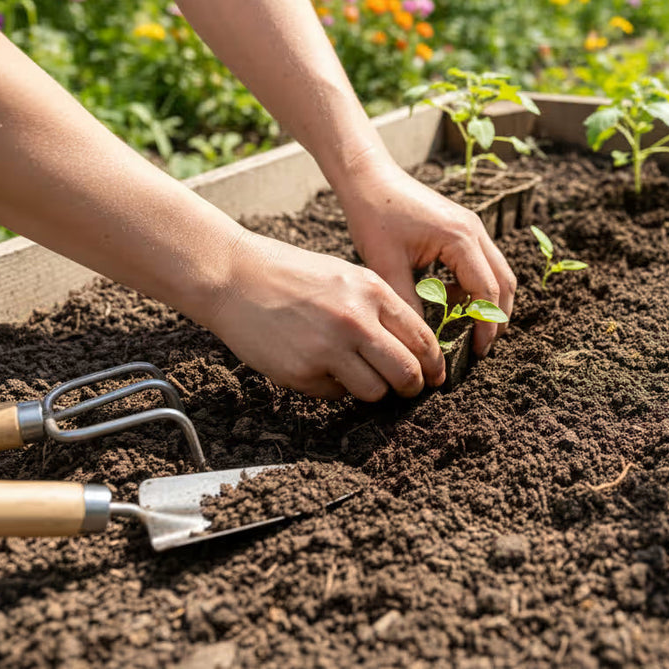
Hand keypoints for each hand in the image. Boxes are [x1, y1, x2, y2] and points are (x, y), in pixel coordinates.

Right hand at [204, 232, 444, 398]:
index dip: (434, 365)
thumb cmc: (292, 275)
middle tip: (408, 390)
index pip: (423, 339)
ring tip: (355, 374)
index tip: (434, 376)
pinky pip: (335, 394)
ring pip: (375, 392)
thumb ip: (380, 308)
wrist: (234, 276)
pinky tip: (314, 364)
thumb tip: (414, 348)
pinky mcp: (303, 372)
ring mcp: (329, 349)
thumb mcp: (347, 277)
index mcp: (373, 293)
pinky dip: (332, 387)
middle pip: (407, 373)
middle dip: (412, 388)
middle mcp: (356, 321)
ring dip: (372, 390)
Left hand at [333, 149, 516, 356]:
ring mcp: (472, 226)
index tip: (476, 351)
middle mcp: (475, 230)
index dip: (485, 325)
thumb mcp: (387, 266)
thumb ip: (410, 304)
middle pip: (504, 282)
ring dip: (487, 301)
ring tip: (465, 327)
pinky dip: (473, 285)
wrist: (368, 178)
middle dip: (496, 317)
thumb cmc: (374, 215)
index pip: (487, 291)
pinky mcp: (463, 227)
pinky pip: (482, 262)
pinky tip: (448, 299)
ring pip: (497, 272)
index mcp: (460, 238)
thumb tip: (425, 341)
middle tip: (480, 346)